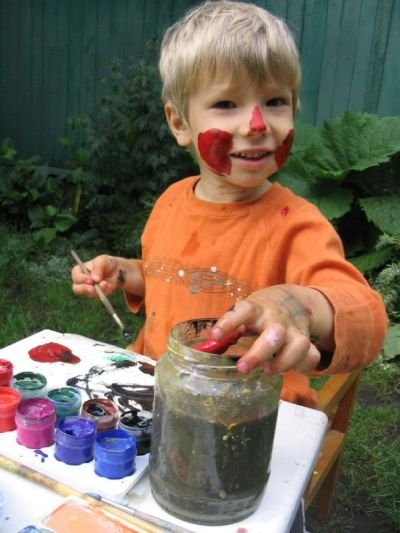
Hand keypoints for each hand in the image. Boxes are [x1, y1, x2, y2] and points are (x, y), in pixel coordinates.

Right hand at [71, 254, 122, 298]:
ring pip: (88, 294)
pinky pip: (97, 296)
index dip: (81, 278)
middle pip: (76, 288)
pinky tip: (109, 285)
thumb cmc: (106, 263)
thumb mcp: (102, 260)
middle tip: (94, 288)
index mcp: (79, 270)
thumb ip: (97, 268)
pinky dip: (103, 292)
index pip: (75, 276)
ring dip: (97, 290)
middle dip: (85, 289)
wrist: (117, 270)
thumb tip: (94, 279)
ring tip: (106, 283)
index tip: (90, 280)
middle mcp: (81, 281)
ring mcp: (87, 289)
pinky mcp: (95, 295)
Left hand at [210, 285, 333, 374]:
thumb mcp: (245, 315)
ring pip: (299, 345)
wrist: (293, 300)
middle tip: (242, 368)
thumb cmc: (260, 313)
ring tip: (268, 370)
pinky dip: (302, 365)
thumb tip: (206, 348)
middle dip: (259, 353)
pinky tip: (290, 368)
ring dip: (283, 362)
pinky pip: (311, 355)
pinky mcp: (307, 341)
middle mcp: (277, 318)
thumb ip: (229, 330)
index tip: (214, 336)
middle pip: (275, 333)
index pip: (243, 310)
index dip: (229, 323)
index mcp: (257, 309)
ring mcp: (295, 330)